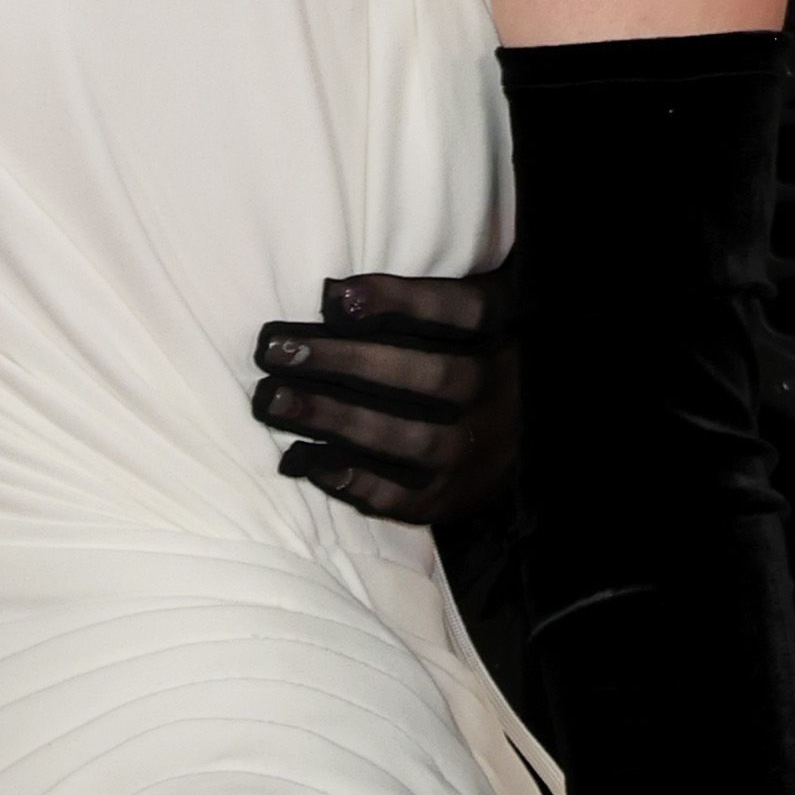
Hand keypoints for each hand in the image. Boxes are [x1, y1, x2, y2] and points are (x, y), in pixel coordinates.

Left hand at [250, 261, 520, 523]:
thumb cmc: (471, 361)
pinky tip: (303, 460)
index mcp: (505, 335)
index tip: (332, 296)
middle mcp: (498, 394)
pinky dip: (351, 480)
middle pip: (429, 376)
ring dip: (335, 419)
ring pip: (408, 438)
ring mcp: (476, 451)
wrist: (521, 446)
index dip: (401, 301)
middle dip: (346, 362)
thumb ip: (422, 303)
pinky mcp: (450, 498)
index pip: (463, 311)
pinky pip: (400, 495)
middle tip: (276, 351)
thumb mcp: (470, 321)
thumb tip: (331, 296)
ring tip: (274, 401)